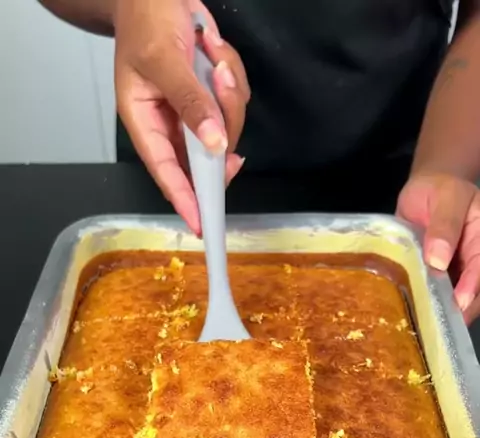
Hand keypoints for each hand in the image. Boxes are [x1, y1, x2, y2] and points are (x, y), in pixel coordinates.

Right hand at [113, 0, 249, 233]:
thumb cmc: (146, 20)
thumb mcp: (165, 60)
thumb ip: (189, 103)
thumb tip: (213, 145)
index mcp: (145, 121)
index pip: (166, 171)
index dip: (185, 199)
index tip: (201, 224)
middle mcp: (170, 123)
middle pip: (207, 151)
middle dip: (222, 120)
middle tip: (218, 81)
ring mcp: (193, 110)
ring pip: (228, 125)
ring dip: (228, 89)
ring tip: (210, 49)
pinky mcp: (211, 95)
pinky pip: (235, 100)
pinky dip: (231, 74)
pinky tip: (212, 46)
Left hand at [397, 173, 479, 324]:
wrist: (424, 193)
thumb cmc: (438, 190)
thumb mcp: (446, 197)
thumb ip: (445, 225)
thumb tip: (438, 260)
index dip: (473, 285)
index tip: (459, 302)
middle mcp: (477, 259)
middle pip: (478, 290)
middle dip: (463, 308)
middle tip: (442, 325)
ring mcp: (462, 272)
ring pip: (462, 299)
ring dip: (448, 314)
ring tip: (430, 328)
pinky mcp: (444, 281)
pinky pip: (442, 298)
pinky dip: (433, 309)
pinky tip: (420, 320)